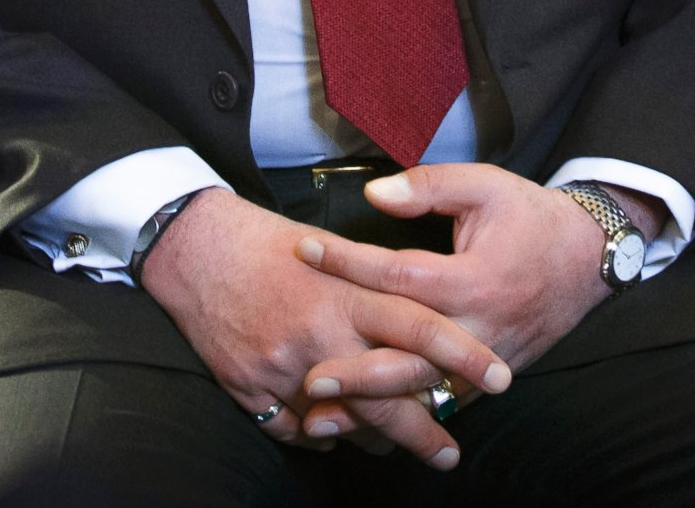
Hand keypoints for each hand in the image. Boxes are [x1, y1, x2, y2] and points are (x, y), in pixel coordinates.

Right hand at [139, 188, 511, 466]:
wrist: (194, 249)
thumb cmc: (267, 243)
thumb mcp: (332, 248)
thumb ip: (374, 287)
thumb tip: (416, 326)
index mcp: (346, 294)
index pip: (420, 327)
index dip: (464, 356)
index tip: (500, 378)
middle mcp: (319, 336)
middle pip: (388, 398)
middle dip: (425, 432)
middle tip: (449, 453)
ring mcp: (283, 368)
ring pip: (345, 424)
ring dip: (373, 439)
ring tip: (395, 445)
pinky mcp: (251, 389)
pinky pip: (296, 431)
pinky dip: (319, 434)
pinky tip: (334, 431)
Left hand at [292, 165, 624, 439]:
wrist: (589, 257)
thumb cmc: (530, 217)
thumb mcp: (484, 185)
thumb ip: (428, 186)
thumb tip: (375, 194)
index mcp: (473, 279)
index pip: (397, 274)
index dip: (347, 261)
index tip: (304, 249)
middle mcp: (479, 328)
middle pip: (410, 358)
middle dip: (358, 372)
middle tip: (309, 379)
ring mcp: (486, 359)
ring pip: (424, 392)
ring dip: (374, 408)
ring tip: (323, 419)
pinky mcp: (489, 376)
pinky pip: (444, 402)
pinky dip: (404, 416)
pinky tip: (364, 426)